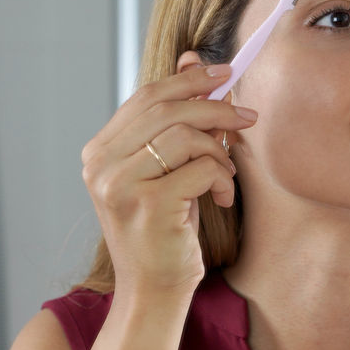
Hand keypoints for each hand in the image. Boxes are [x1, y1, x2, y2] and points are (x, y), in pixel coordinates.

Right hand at [80, 60, 256, 298]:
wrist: (153, 289)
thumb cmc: (165, 230)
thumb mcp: (167, 172)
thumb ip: (174, 123)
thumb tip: (193, 60)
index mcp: (100, 151)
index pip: (146, 97)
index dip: (188, 79)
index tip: (225, 73)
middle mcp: (101, 164)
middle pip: (168, 110)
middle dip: (217, 108)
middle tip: (249, 117)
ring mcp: (120, 184)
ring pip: (187, 136)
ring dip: (221, 152)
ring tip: (228, 175)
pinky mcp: (148, 205)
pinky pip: (202, 168)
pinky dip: (223, 179)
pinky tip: (223, 198)